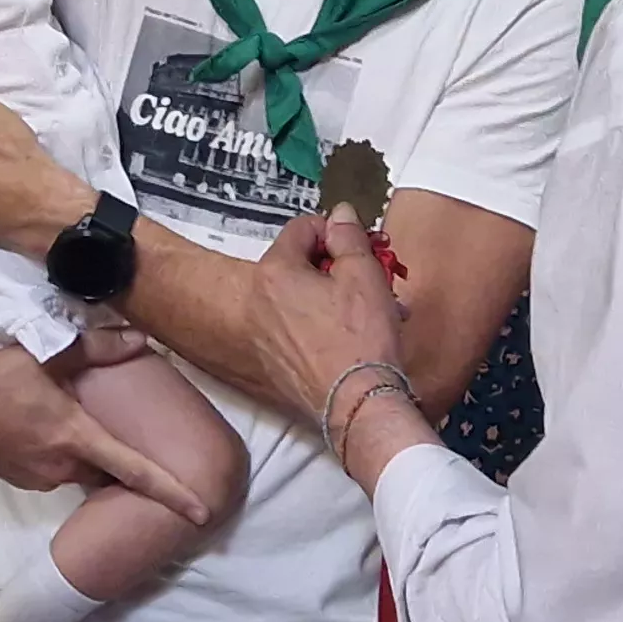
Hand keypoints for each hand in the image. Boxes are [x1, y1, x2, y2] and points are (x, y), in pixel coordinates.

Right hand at [0, 343, 216, 525]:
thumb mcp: (47, 352)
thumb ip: (99, 348)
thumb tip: (142, 338)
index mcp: (76, 436)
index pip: (136, 472)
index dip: (172, 493)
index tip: (202, 510)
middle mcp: (61, 465)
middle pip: (104, 466)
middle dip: (107, 448)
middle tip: (93, 415)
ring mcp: (36, 476)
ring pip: (76, 466)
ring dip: (76, 446)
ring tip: (53, 410)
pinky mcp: (16, 478)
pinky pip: (49, 468)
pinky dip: (51, 450)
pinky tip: (31, 422)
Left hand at [245, 209, 408, 426]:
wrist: (356, 405)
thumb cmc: (360, 343)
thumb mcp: (364, 276)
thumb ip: (349, 238)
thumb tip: (341, 215)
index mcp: (276, 273)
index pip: (301, 227)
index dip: (334, 230)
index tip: (353, 244)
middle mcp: (258, 302)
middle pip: (297, 264)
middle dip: (333, 267)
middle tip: (364, 277)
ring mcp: (261, 335)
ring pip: (297, 298)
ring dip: (329, 296)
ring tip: (365, 310)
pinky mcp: (270, 363)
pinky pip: (293, 328)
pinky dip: (317, 325)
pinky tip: (348, 337)